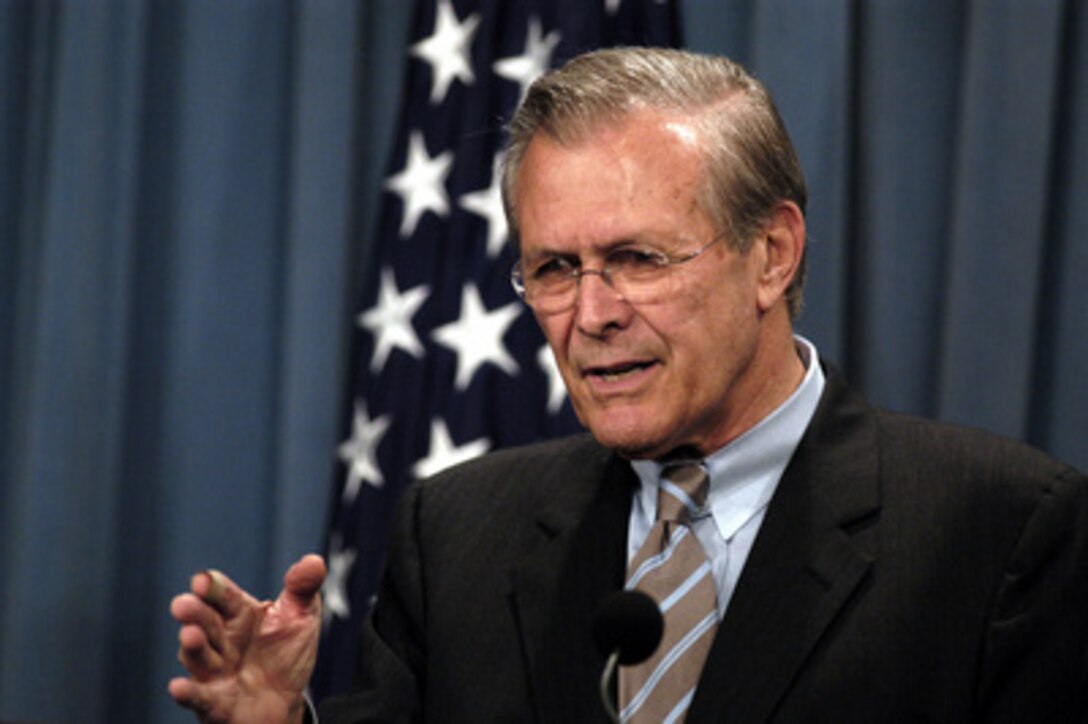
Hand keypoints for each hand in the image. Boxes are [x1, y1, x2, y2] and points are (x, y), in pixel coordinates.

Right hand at [168, 554, 326, 722]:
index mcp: (238, 614)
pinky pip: (199, 698)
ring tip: (190, 635)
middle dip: (194, 613)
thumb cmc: (286, 655)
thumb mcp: (301, 616)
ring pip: (198, 656)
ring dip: (192, 646)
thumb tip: (314, 561)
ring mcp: (213, 671)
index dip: (212, 587)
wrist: (283, 704)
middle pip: (205, 622)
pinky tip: (178, 688)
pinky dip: (188, 693)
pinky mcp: (213, 703)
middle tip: (184, 604)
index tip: (204, 580)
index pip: (223, 596)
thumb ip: (303, 588)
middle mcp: (220, 640)